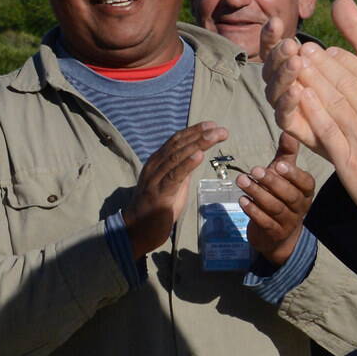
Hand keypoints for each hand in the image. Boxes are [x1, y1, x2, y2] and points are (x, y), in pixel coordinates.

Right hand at [125, 123, 228, 258]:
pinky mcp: (159, 193)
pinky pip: (174, 176)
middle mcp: (155, 165)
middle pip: (179, 145)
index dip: (194, 131)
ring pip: (177, 156)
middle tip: (220, 129)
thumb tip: (196, 157)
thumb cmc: (156, 208)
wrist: (136, 230)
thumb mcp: (173, 185)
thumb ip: (181, 171)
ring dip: (198, 144)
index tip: (213, 125)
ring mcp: (155, 178)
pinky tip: (199, 156)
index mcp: (158, 161)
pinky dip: (187, 164)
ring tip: (214, 136)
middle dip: (201, 135)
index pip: (177, 140)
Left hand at [239, 132, 315, 265]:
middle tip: (254, 170)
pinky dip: (253, 211)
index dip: (293, 174)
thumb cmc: (281, 197)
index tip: (277, 165)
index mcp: (306, 191)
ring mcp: (288, 222)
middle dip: (271, 182)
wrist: (278, 235)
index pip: (305, 182)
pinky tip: (242, 200)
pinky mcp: (274, 233)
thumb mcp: (285, 176)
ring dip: (257, 194)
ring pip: (275, 208)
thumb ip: (286, 154)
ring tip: (241, 181)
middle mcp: (301, 207)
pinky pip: (265, 222)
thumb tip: (288, 130)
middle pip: (289, 195)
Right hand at [264, 0, 356, 150]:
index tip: (278, 22)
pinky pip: (285, 118)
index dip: (273, 35)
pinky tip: (299, 90)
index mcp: (307, 67)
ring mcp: (297, 110)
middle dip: (276, 54)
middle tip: (291, 45)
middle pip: (271, 68)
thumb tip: (341, 0)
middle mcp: (295, 87)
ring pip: (274, 91)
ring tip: (296, 62)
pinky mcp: (302, 131)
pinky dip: (288, 103)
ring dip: (282, 75)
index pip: (280, 48)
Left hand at [271, 0, 356, 239]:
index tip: (334, 51)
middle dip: (326, 64)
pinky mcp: (349, 164)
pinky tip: (300, 97)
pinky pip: (327, 132)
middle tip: (307, 49)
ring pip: (334, 103)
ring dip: (314, 81)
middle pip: (349, 85)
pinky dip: (312, 112)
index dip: (350, 62)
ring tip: (297, 65)